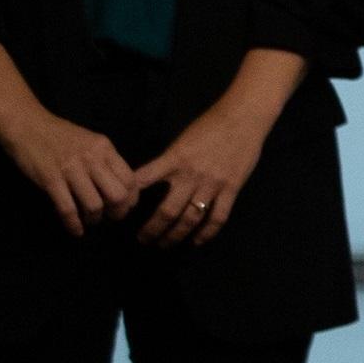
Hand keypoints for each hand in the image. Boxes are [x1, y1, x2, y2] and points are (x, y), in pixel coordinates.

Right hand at [0, 103, 141, 236]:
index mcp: (104, 148)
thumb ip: (105, 160)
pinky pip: (68, 209)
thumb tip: (121, 186)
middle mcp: (91, 158)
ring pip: (94, 205)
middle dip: (117, 212)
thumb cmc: (59, 135)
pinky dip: (73, 224)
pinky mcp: (50, 179)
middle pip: (117, 195)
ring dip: (94, 219)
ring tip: (91, 221)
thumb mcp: (90, 141)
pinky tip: (75, 230)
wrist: (25, 124)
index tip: (126, 207)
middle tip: (110, 217)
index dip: (131, 198)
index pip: (130, 179)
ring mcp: (70, 169)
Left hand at [131, 100, 277, 246]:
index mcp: (174, 159)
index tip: (119, 211)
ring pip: (190, 219)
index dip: (128, 199)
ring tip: (164, 244)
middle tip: (143, 240)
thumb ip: (169, 161)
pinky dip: (206, 233)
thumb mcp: (182, 140)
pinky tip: (197, 241)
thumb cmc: (210, 124)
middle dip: (151, 230)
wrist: (243, 117)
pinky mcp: (231, 189)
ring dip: (175, 236)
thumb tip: (152, 180)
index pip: (143, 181)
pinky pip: (217, 217)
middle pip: (167, 211)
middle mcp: (190, 175)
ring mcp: (212, 184)